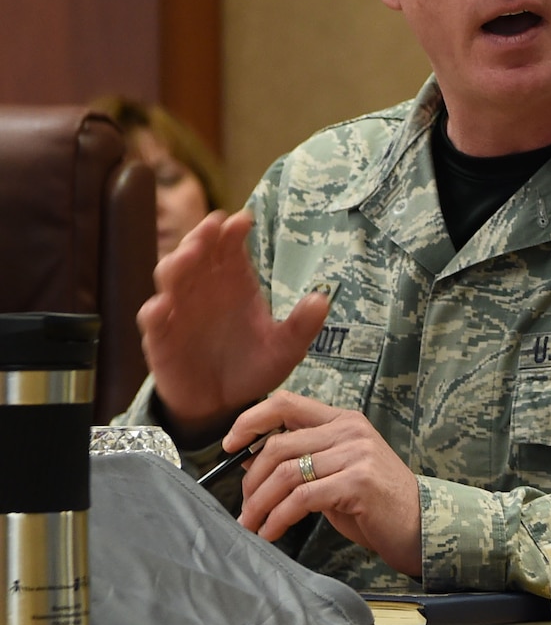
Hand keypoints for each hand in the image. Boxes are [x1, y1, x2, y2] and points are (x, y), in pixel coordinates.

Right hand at [138, 210, 328, 433]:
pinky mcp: (161, 338)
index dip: (233, 232)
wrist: (225, 404)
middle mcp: (204, 289)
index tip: (244, 220)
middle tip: (213, 225)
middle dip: (202, 236)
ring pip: (171, 278)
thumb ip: (301, 326)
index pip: (231, 249)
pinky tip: (164, 306)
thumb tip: (322, 299)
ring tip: (191, 254)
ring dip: (178, 263)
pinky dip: (157, 311)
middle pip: (197, 253)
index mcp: (235, 283)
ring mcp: (179, 311)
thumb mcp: (285, 349)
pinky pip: (154, 321)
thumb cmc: (254, 366)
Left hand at [230, 391, 421, 578]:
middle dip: (250, 482)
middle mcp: (350, 431)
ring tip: (252, 525)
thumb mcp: (335, 473)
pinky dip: (278, 519)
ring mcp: (357, 454)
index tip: (229, 446)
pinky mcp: (358, 483)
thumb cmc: (374, 502)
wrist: (418, 525)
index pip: (286, 403)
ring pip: (285, 473)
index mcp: (343, 420)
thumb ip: (301, 460)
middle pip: (277, 445)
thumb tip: (248, 461)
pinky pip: (301, 498)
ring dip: (259, 505)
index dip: (250, 421)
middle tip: (244, 508)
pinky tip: (272, 532)